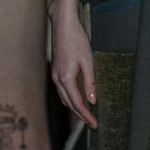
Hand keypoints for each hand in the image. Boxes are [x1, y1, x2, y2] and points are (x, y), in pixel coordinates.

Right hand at [49, 0, 98, 128]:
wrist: (62, 25)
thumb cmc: (76, 40)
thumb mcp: (87, 60)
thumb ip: (90, 82)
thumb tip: (93, 100)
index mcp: (66, 78)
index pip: (77, 103)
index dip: (86, 116)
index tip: (94, 124)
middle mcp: (58, 79)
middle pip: (69, 104)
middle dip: (80, 115)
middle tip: (92, 123)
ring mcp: (55, 75)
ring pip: (65, 98)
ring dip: (75, 107)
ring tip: (87, 114)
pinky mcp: (56, 70)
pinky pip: (63, 90)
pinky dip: (71, 98)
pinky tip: (79, 98)